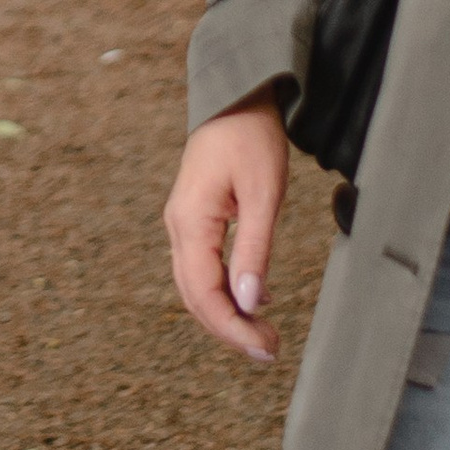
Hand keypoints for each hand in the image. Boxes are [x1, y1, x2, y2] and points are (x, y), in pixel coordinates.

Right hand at [165, 92, 291, 365]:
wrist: (236, 99)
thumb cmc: (251, 139)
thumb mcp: (263, 195)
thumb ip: (254, 251)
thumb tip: (250, 303)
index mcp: (190, 222)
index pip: (204, 293)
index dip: (232, 329)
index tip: (265, 349)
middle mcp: (179, 227)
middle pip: (195, 296)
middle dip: (230, 329)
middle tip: (271, 351)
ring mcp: (184, 223)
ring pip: (196, 286)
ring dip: (226, 314)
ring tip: (264, 334)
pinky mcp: (196, 220)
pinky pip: (202, 268)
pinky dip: (224, 293)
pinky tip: (254, 301)